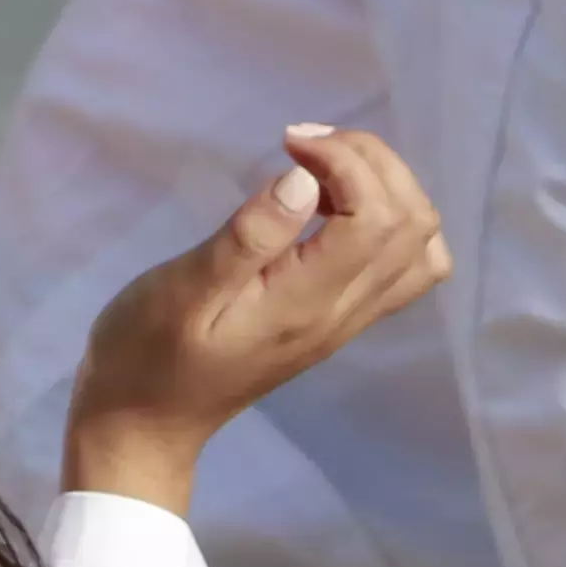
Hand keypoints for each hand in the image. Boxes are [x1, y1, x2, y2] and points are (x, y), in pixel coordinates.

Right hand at [62, 126, 449, 512]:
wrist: (145, 423)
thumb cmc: (148, 353)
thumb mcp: (182, 291)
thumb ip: (248, 238)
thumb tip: (304, 182)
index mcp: (307, 304)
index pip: (376, 217)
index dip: (346, 162)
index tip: (287, 143)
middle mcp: (343, 313)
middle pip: (413, 223)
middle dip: (371, 163)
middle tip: (304, 145)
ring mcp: (347, 320)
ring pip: (420, 246)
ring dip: (386, 189)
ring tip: (324, 171)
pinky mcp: (338, 319)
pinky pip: (400, 266)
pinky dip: (383, 219)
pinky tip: (328, 207)